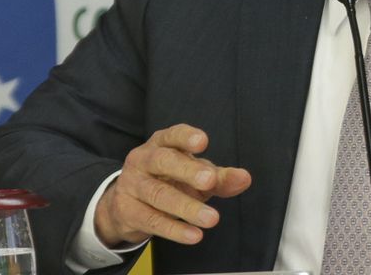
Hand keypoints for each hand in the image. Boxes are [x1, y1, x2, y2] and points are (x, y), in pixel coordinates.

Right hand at [94, 124, 251, 246]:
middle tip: (210, 180)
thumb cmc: (168, 181)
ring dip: (187, 207)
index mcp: (162, 143)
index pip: (173, 135)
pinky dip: (175, 229)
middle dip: (187, 170)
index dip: (186, 136)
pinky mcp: (127, 210)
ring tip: (212, 218)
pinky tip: (194, 234)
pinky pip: (152, 220)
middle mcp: (143, 159)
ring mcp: (132, 184)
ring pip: (158, 194)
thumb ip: (220, 177)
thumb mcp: (194, 176)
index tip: (203, 141)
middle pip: (163, 161)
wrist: (126, 206)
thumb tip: (244, 178)